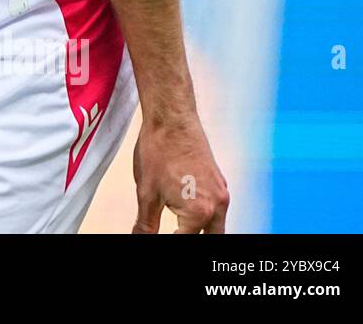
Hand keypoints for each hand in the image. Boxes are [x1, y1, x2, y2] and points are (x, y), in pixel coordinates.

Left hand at [132, 114, 229, 232]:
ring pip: (217, 226)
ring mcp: (221, 192)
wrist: (171, 118)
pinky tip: (189, 214)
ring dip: (201, 232)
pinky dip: (205, 217)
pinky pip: (217, 209)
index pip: (185, 242)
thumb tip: (140, 238)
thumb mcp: (146, 194)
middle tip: (175, 234)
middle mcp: (218, 204)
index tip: (154, 238)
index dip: (169, 243)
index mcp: (200, 212)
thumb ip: (146, 224)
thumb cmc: (159, 150)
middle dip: (193, 240)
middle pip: (210, 238)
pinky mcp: (219, 181)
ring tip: (180, 229)